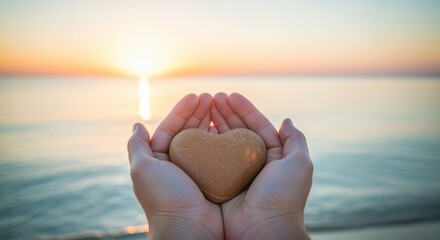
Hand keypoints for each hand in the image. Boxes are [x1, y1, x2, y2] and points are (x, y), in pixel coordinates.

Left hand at [127, 93, 223, 239]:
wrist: (188, 229)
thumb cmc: (164, 199)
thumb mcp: (143, 170)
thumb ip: (137, 146)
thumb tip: (137, 124)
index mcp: (161, 160)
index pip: (171, 128)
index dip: (183, 110)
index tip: (196, 96)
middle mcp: (179, 164)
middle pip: (190, 131)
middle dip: (200, 112)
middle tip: (212, 97)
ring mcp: (198, 172)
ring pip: (206, 140)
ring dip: (213, 121)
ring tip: (222, 106)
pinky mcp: (215, 179)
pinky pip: (220, 155)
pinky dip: (224, 140)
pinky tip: (230, 128)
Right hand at [211, 92, 312, 239]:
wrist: (263, 231)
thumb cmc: (283, 197)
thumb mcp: (298, 164)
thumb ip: (295, 140)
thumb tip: (286, 120)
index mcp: (272, 156)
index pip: (257, 125)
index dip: (244, 109)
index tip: (230, 95)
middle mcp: (253, 162)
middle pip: (237, 130)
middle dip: (226, 112)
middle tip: (212, 97)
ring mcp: (235, 172)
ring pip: (223, 142)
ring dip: (214, 124)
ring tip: (204, 106)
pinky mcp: (220, 182)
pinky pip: (210, 160)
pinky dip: (204, 145)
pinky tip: (197, 131)